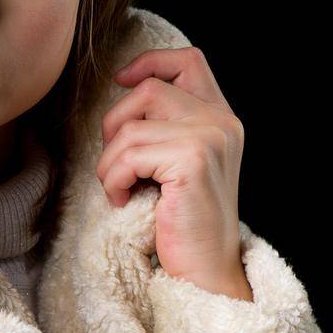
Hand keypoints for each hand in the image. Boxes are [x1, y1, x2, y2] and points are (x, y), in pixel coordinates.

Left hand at [96, 46, 252, 298]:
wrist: (205, 272)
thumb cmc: (183, 223)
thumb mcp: (178, 165)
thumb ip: (166, 127)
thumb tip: (124, 89)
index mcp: (222, 118)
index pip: (188, 60)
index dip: (150, 62)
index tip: (121, 80)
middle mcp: (222, 122)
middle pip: (148, 90)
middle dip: (115, 125)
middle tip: (116, 165)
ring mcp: (211, 138)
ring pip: (130, 126)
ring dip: (110, 162)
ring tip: (119, 189)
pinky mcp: (192, 159)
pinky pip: (128, 155)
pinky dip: (113, 180)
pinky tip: (123, 202)